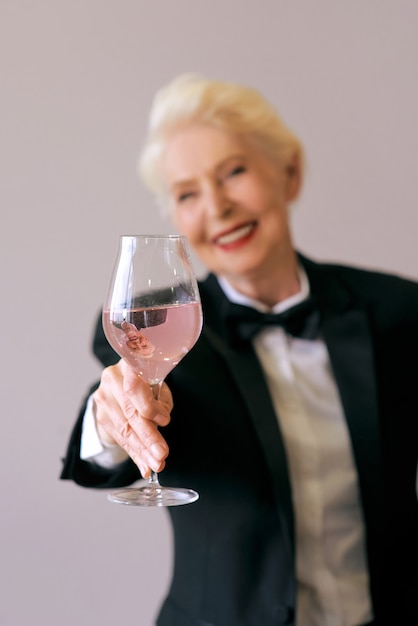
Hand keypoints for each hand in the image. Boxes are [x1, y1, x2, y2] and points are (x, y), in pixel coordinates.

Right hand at [92, 359, 171, 477]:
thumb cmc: (146, 381)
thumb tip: (161, 422)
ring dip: (142, 450)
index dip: (149, 407)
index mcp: (128, 365)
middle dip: (148, 437)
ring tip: (156, 464)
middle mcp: (112, 380)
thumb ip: (160, 401)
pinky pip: (120, 439)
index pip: (134, 388)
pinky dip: (135, 454)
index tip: (165, 421)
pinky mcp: (101, 416)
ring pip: (124, 429)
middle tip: (162, 454)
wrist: (120, 383)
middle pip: (129, 413)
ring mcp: (103, 398)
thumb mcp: (158, 384)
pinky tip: (144, 466)